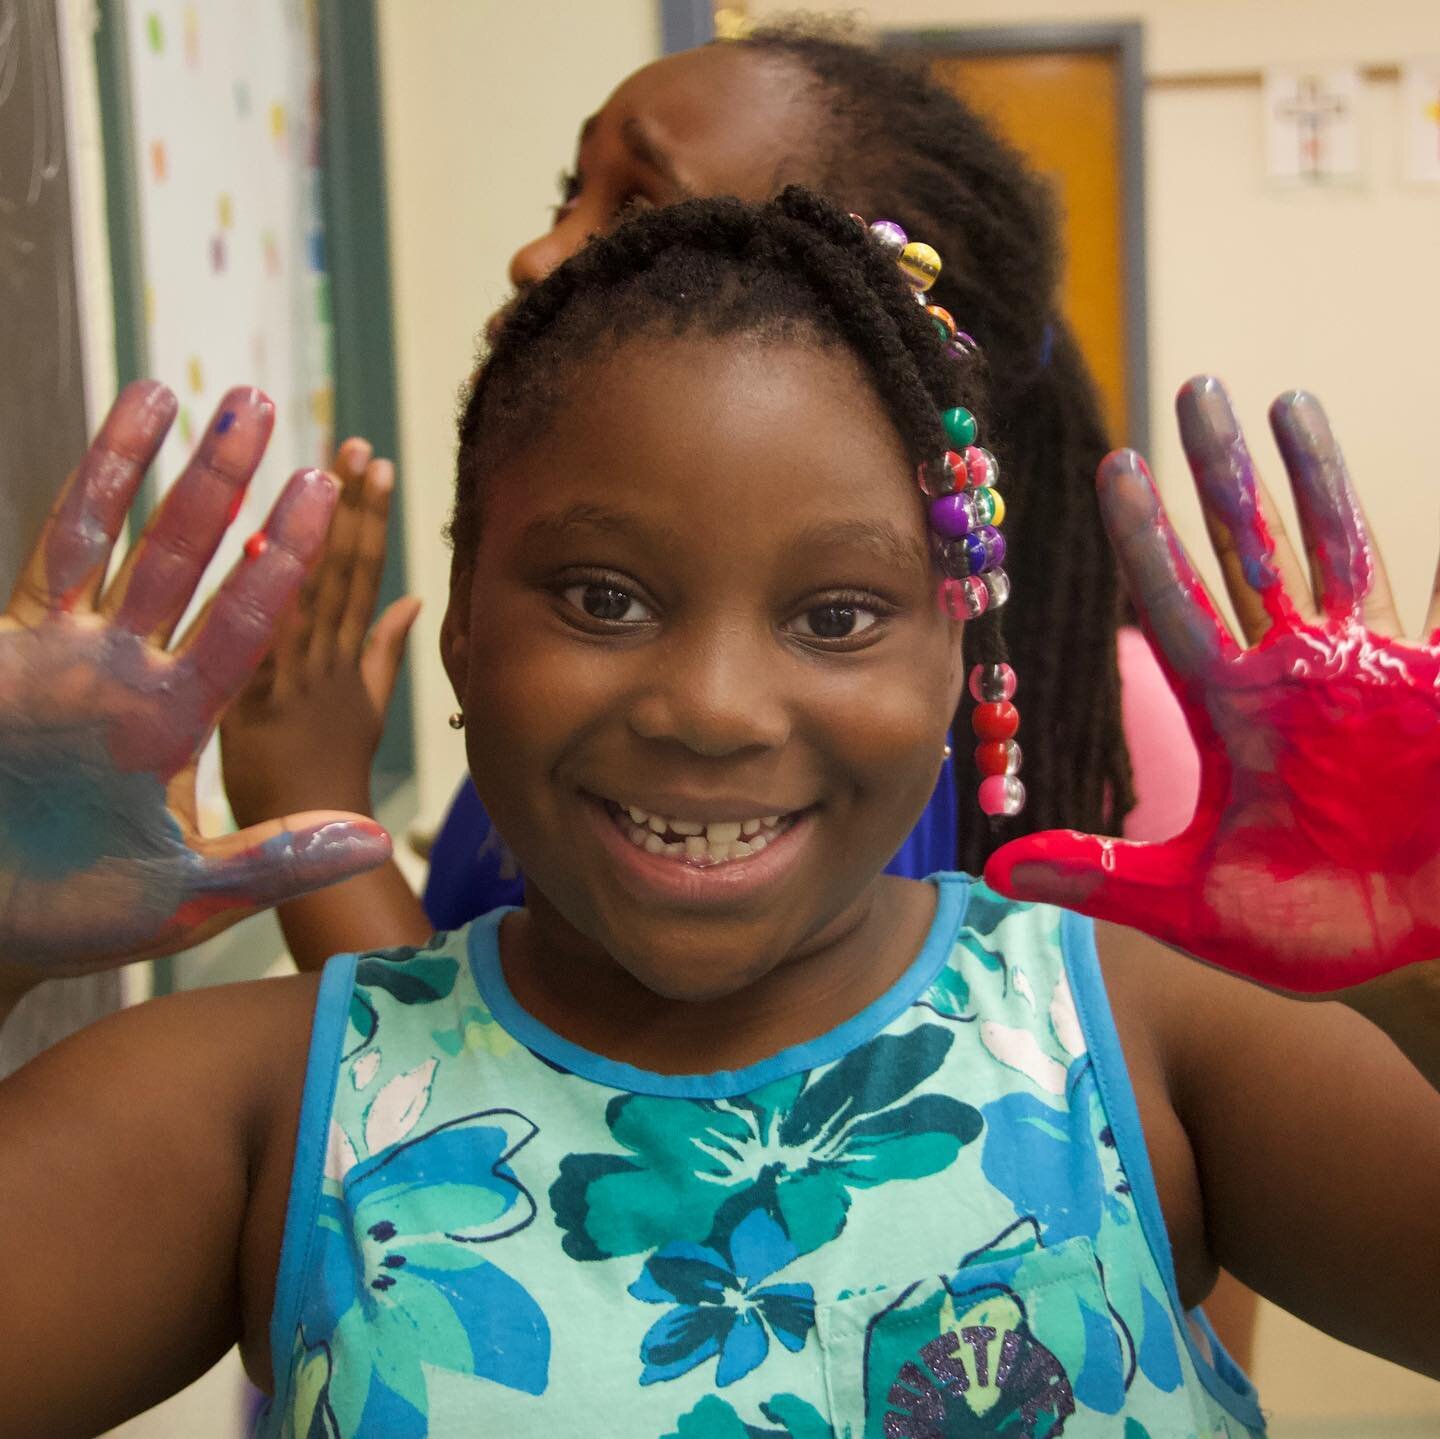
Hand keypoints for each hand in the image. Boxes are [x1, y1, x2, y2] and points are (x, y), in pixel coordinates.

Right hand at [0, 382, 391, 985]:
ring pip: (141, 540)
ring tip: (227, 401)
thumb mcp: (187, 894)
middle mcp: (141, 672)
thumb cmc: (72, 914)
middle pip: (207, 562)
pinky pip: (61, 547)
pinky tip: (131, 420)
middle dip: (247, 494)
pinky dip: (95, 484)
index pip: (254, 625)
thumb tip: (374, 838)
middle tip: (295, 422)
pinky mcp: (17, 639)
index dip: (295, 562)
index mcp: (184, 719)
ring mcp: (76, 649)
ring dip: (185, 473)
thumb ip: (276, 858)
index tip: (338, 501)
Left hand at [986, 377, 1439, 994]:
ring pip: (1322, 544)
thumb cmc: (1322, 927)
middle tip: (1180, 393)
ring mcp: (1363, 664)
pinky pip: (1417, 584)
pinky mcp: (1428, 674)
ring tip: (1262, 393)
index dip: (1143, 542)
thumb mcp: (1198, 904)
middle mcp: (1290, 673)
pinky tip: (1380, 451)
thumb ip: (1102, 878)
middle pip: (1240, 553)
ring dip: (1294, 471)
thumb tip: (992, 873)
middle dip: (1210, 479)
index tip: (1109, 470)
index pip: (1172, 608)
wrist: (1429, 940)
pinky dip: (1400, 527)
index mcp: (1233, 714)